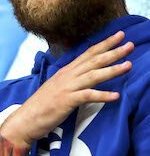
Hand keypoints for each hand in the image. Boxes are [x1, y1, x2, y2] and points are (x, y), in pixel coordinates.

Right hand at [0, 31, 132, 147]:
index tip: (119, 35)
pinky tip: (116, 96)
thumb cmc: (41, 106)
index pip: (87, 54)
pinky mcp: (66, 101)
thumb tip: (84, 76)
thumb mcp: (57, 88)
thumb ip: (71, 80)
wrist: (26, 119)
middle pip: (93, 61)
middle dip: (112, 51)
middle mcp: (67, 76)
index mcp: (65, 72)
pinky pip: (87, 96)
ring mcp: (66, 88)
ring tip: (128, 65)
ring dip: (112, 70)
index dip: (104, 44)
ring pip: (93, 75)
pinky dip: (102, 95)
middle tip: (130, 44)